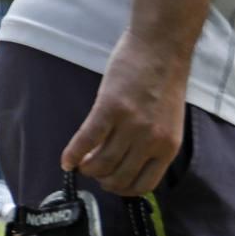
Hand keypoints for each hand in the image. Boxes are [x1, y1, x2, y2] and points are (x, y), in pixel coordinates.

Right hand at [60, 30, 188, 195]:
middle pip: (118, 178)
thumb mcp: (168, 121)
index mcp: (168, 147)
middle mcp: (151, 140)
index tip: (111, 182)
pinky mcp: (110, 108)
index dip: (122, 189)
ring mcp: (131, 125)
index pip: (143, 185)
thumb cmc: (164, 81)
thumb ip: (152, 143)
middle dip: (102, 180)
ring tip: (82, 163)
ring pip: (101, 164)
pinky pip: (86, 140)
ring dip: (87, 168)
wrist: (162, 46)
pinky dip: (73, 154)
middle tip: (94, 170)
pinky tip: (66, 160)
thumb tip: (125, 163)